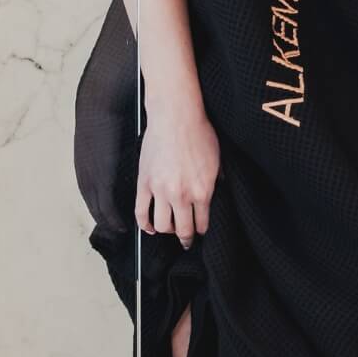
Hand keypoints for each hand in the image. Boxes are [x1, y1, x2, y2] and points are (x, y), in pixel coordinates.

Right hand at [136, 99, 220, 248]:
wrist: (176, 116)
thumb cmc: (198, 133)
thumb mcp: (217, 160)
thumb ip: (216, 180)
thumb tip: (216, 190)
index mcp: (202, 191)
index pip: (201, 224)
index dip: (200, 230)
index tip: (198, 231)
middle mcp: (181, 195)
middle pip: (182, 230)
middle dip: (185, 238)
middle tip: (185, 240)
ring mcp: (160, 190)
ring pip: (161, 225)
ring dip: (166, 230)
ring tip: (168, 227)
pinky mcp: (145, 183)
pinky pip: (141, 211)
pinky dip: (144, 224)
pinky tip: (148, 227)